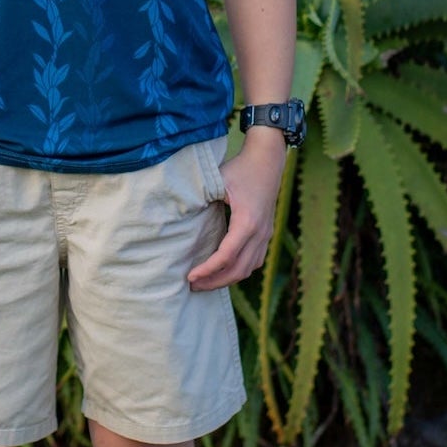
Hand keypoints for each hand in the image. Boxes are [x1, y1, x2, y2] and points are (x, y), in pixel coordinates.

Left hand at [187, 129, 287, 290]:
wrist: (267, 160)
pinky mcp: (267, 234)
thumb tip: (179, 217)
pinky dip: (239, 271)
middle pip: (238, 269)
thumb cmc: (240, 169)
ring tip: (205, 282)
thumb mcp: (218, 180)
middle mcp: (260, 233)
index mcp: (247, 221)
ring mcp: (266, 235)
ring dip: (227, 279)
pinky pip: (255, 261)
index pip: (226, 256)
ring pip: (248, 268)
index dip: (208, 270)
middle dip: (215, 281)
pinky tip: (223, 271)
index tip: (190, 276)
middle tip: (193, 286)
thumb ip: (201, 199)